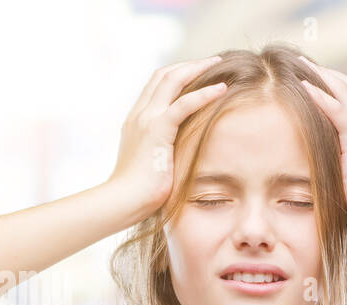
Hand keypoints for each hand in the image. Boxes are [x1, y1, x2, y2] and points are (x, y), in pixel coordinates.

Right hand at [107, 56, 228, 219]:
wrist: (124, 202)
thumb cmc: (139, 194)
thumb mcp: (152, 167)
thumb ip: (163, 154)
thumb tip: (179, 161)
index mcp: (136, 121)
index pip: (156, 86)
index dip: (177, 75)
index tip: (198, 73)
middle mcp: (139, 114)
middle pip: (163, 75)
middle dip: (188, 65)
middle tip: (213, 61)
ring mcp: (146, 119)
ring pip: (171, 81)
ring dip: (197, 69)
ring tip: (219, 64)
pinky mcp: (157, 130)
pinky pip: (183, 104)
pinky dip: (204, 94)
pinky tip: (223, 89)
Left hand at [298, 56, 346, 230]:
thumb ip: (337, 169)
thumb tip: (316, 175)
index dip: (336, 86)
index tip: (315, 79)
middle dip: (328, 73)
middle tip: (304, 63)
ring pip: (345, 91)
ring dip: (322, 75)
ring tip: (300, 65)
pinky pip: (337, 109)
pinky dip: (320, 95)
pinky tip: (304, 85)